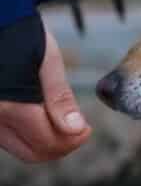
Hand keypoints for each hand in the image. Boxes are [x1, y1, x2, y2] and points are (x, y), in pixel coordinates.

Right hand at [0, 27, 90, 162]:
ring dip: (43, 142)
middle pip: (32, 153)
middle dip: (60, 147)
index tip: (87, 129)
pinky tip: (41, 116)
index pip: (46, 142)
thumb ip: (59, 97)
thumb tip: (75, 129)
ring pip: (18, 148)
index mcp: (10, 105)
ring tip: (62, 121)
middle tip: (78, 130)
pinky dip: (26, 134)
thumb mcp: (45, 59)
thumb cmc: (18, 32)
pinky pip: (6, 137)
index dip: (72, 141)